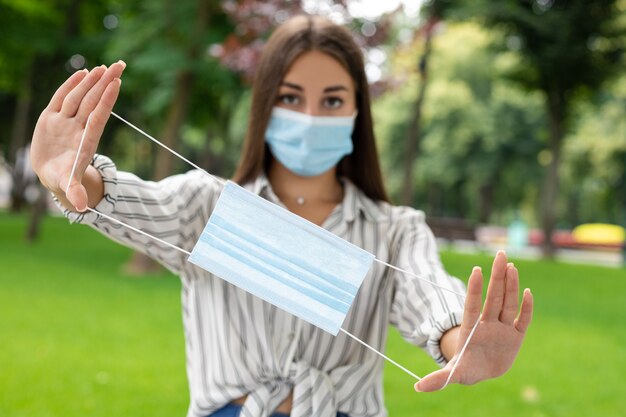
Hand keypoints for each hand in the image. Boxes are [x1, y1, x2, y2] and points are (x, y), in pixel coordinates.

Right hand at [31, 61, 125, 210]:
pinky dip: (71, 85)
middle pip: (94, 101)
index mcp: (84, 141)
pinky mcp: (52, 118)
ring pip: (80, 97)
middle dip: (107, 83)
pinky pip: (62, 97)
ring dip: (93, 81)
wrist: (52, 173)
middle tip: (121, 65)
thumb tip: (81, 207)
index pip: (98, 116)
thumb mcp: (69, 186)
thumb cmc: (63, 178)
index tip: (117, 84)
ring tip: (106, 66)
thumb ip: (75, 192)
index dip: (106, 100)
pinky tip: (84, 73)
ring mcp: (66, 121)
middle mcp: (77, 127)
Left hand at [415, 250, 532, 391]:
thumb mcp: (453, 374)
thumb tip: (417, 388)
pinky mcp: (516, 336)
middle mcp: (488, 324)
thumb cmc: (465, 368)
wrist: (482, 371)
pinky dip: (526, 308)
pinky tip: (528, 292)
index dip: (475, 289)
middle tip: (500, 254)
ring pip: (508, 303)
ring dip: (511, 285)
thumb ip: (439, 379)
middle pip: (493, 297)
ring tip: (511, 266)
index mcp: (472, 330)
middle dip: (497, 276)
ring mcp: (503, 328)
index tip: (476, 269)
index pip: (472, 305)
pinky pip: (523, 320)